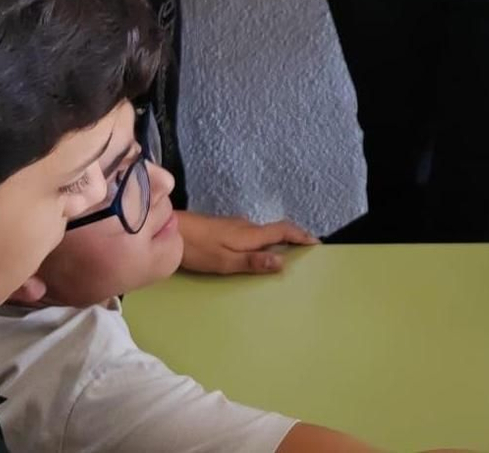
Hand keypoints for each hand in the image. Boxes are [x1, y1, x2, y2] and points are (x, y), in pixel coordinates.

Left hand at [176, 211, 317, 274]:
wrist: (171, 231)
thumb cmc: (198, 249)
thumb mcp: (226, 261)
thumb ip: (253, 262)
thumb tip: (283, 262)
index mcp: (250, 234)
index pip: (284, 230)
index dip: (302, 236)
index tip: (317, 244)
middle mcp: (247, 226)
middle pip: (276, 231)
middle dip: (294, 240)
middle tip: (305, 254)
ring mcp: (235, 226)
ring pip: (263, 233)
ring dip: (277, 242)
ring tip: (284, 258)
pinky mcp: (225, 229)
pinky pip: (252, 235)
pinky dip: (262, 243)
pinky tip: (256, 255)